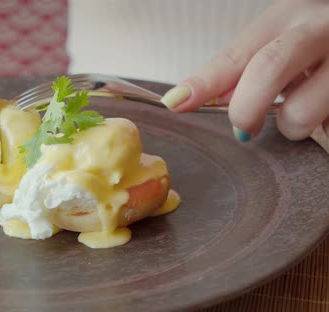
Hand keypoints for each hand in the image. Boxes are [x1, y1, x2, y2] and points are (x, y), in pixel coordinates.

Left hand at [160, 0, 328, 142]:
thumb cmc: (320, 41)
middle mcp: (321, 30)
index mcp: (289, 16)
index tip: (175, 103)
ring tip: (302, 111)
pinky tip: (325, 104)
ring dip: (292, 126)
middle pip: (268, 69)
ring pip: (303, 112)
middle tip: (242, 128)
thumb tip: (200, 98)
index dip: (203, 82)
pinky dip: (321, 124)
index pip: (237, 53)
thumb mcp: (282, 40)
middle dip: (245, 108)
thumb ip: (244, 69)